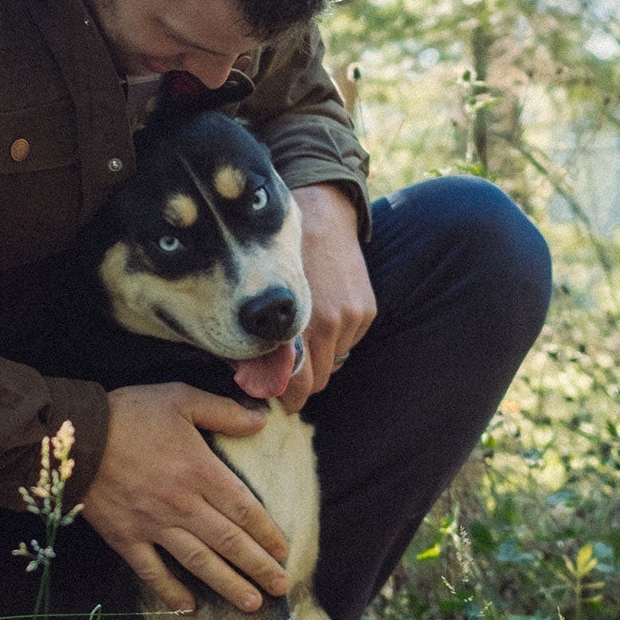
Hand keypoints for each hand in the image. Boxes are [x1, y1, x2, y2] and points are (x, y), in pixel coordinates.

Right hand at [79, 383, 287, 613]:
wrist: (76, 435)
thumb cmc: (129, 413)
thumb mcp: (179, 398)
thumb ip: (222, 411)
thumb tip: (260, 422)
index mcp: (199, 470)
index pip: (244, 509)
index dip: (267, 533)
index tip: (284, 550)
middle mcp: (182, 504)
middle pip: (229, 541)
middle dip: (258, 566)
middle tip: (280, 586)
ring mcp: (153, 524)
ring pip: (198, 562)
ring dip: (228, 584)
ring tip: (252, 603)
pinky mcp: (126, 537)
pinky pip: (151, 571)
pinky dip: (170, 591)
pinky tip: (188, 607)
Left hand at [276, 183, 375, 414]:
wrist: (321, 219)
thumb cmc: (278, 259)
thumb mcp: (263, 300)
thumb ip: (259, 341)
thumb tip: (253, 379)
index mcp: (298, 324)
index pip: (298, 383)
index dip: (288, 396)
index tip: (281, 400)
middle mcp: (329, 324)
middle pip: (319, 380)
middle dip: (303, 381)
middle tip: (288, 374)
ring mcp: (351, 318)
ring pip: (333, 362)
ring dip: (320, 357)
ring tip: (305, 335)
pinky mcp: (366, 311)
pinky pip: (348, 343)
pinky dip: (336, 338)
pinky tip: (323, 317)